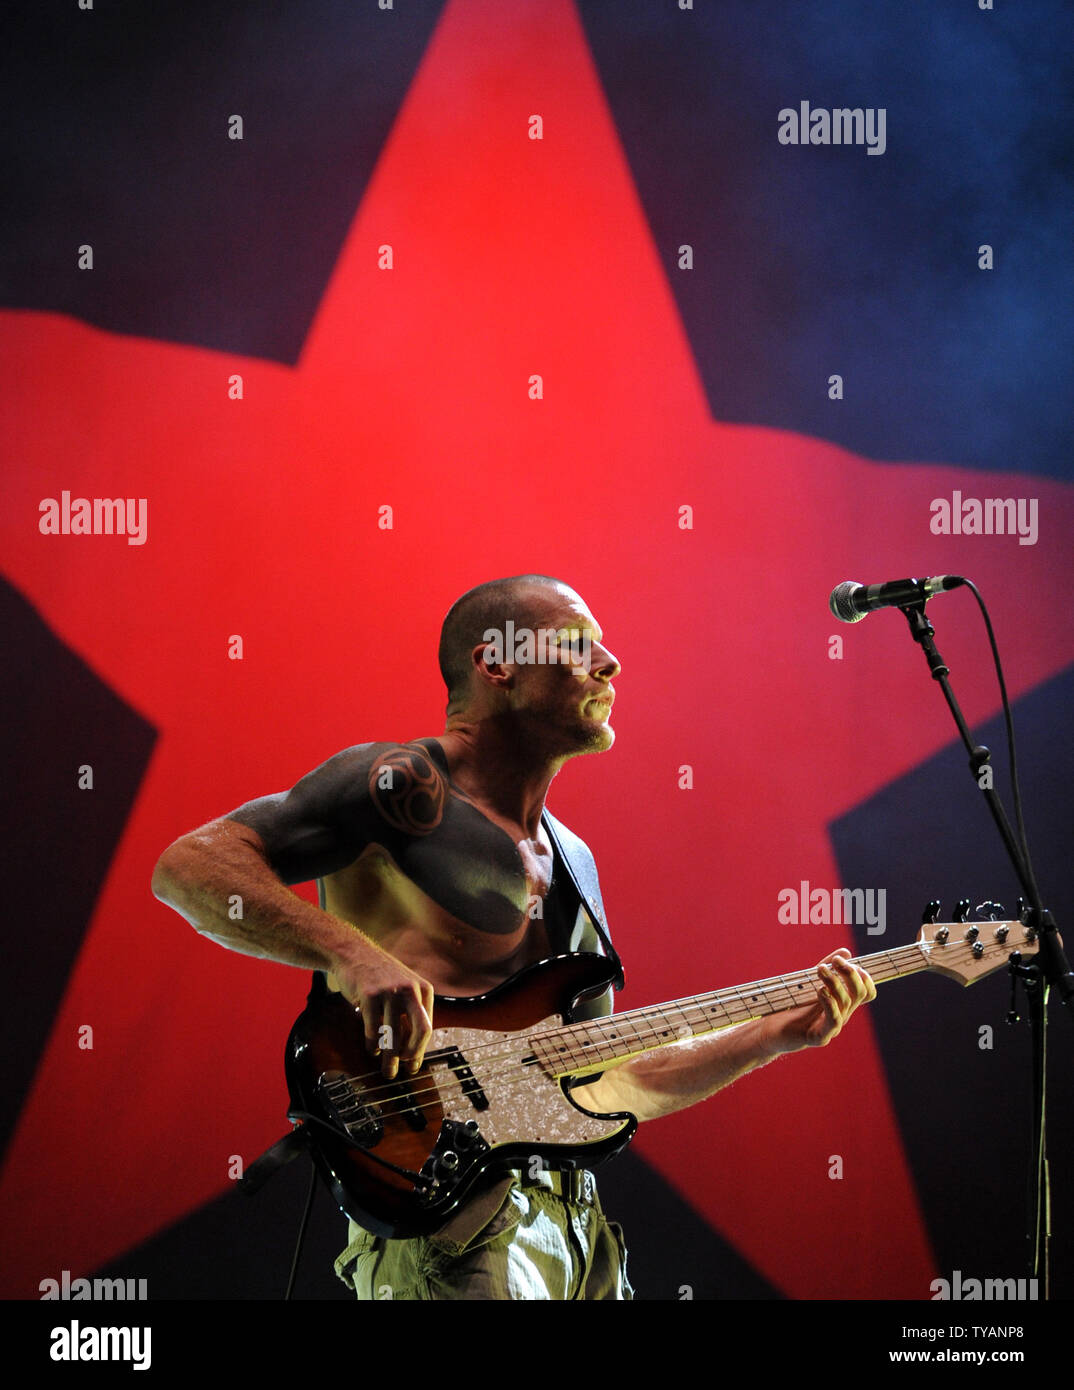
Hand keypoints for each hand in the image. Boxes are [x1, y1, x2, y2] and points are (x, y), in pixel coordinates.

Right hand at [332, 950, 434, 1079]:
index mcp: (423, 989)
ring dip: (389, 1058)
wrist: (354, 953)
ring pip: (393, 1034)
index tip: (414, 1064)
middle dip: (412, 1055)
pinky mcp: (369, 996)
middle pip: (419, 1030)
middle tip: (403, 1070)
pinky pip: (372, 1029)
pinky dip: (372, 1044)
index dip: (421, 1049)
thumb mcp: (405, 986)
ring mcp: (390, 992)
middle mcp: (410, 989)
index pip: (427, 1026)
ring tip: (387, 1070)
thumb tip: (416, 1047)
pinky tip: (372, 1050)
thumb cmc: (380, 975)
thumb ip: (413, 1010)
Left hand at [765, 948, 875, 1054]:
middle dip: (850, 973)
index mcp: (842, 1003)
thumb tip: (846, 952)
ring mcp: (832, 1027)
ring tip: (820, 969)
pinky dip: (830, 1004)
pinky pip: (833, 1021)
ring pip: (845, 1003)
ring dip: (834, 982)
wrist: (772, 1030)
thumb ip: (828, 968)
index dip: (863, 976)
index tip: (845, 961)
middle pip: (859, 994)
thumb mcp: (810, 982)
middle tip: (836, 960)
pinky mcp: (819, 1037)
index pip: (867, 992)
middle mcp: (841, 1014)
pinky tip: (820, 991)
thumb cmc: (793, 1005)